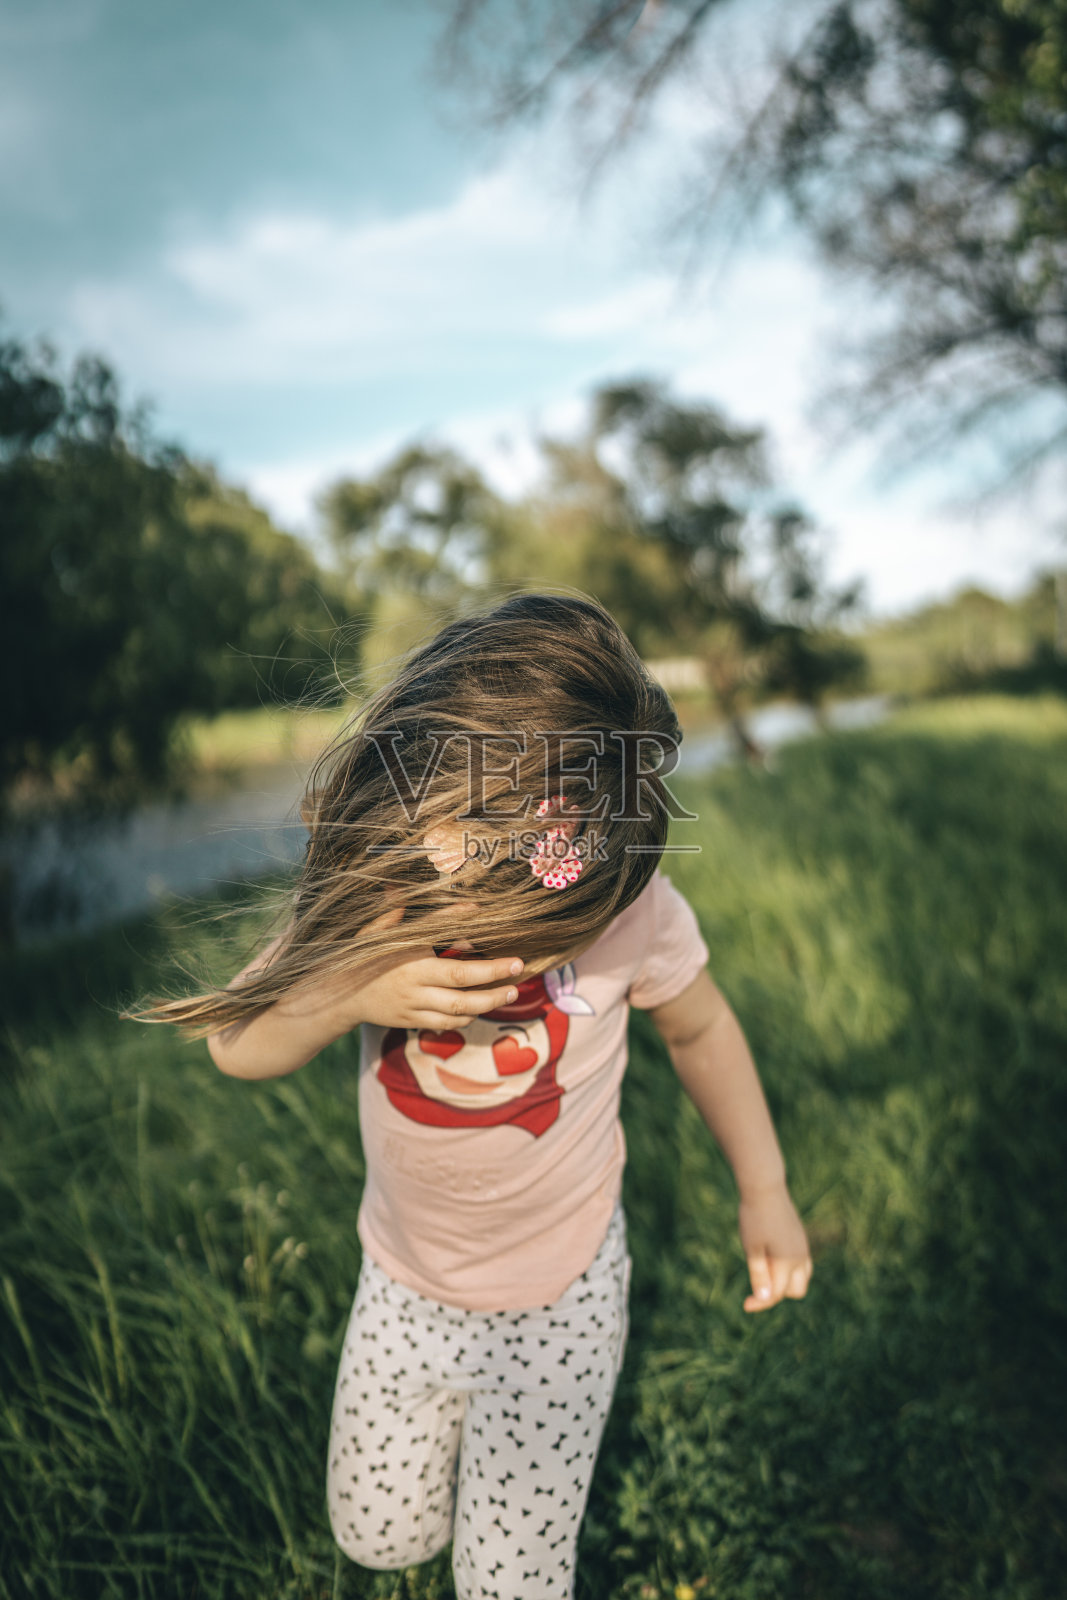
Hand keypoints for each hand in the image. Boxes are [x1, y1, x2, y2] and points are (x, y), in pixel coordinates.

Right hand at [328, 907, 524, 1031]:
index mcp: (410, 959)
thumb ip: (393, 912)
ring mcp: (414, 1007)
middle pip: (462, 989)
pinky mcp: (412, 1022)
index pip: (451, 956)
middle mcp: (415, 985)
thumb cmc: (362, 957)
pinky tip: (481, 1008)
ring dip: (487, 1004)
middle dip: (494, 983)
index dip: (481, 956)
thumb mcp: (374, 932)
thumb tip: (396, 886)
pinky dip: (466, 1018)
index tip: (506, 949)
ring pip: (458, 1011)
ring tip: (509, 993)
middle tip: (518, 972)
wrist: (339, 995)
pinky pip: (446, 1024)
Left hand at [737, 1182, 811, 1313]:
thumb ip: (759, 1275)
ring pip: (802, 1278)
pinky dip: (789, 1269)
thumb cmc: (754, 1218)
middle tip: (757, 1280)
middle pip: (795, 1291)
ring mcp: (803, 1247)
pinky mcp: (801, 1238)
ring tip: (765, 1269)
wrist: (765, 1188)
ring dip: (786, 1282)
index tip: (745, 1305)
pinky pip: (801, 1264)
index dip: (760, 1302)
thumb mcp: (752, 1248)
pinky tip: (771, 1257)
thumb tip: (765, 1300)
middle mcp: (800, 1257)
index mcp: (788, 1262)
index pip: (777, 1294)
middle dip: (778, 1292)